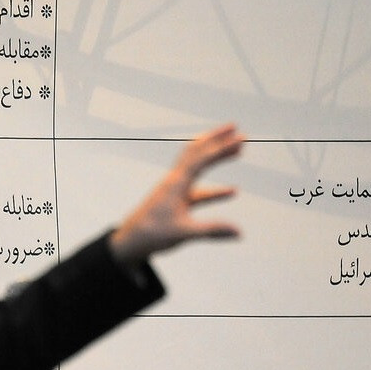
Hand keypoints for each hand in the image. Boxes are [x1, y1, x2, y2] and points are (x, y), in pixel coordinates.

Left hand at [109, 124, 243, 265]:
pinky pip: (200, 190)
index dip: (221, 148)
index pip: (201, 159)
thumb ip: (212, 231)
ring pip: (198, 167)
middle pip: (197, 152)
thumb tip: (239, 232)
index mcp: (175, 184)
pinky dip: (216, 189)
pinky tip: (233, 191)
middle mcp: (175, 181)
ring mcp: (176, 190)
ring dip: (217, 157)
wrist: (130, 242)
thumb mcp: (183, 233)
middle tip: (236, 128)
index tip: (240, 139)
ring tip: (238, 150)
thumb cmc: (152, 235)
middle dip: (216, 139)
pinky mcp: (177, 201)